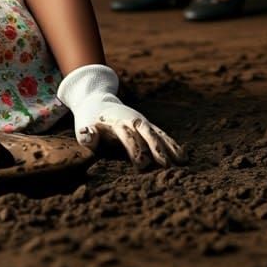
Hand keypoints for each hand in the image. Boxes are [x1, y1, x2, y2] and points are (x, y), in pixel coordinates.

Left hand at [57, 64, 185, 167]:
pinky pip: (162, 134)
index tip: (141, 164)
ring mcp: (141, 122)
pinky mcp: (148, 126)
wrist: (97, 102)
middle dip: (155, 148)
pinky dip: (172, 144)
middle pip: (145, 132)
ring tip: (181, 162)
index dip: (134, 148)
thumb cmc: (90, 120)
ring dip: (168, 147)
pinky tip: (183, 156)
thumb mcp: (83, 126)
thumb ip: (86, 135)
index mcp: (114, 121)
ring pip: (157, 133)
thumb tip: (88, 135)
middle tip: (165, 165)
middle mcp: (131, 120)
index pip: (126, 134)